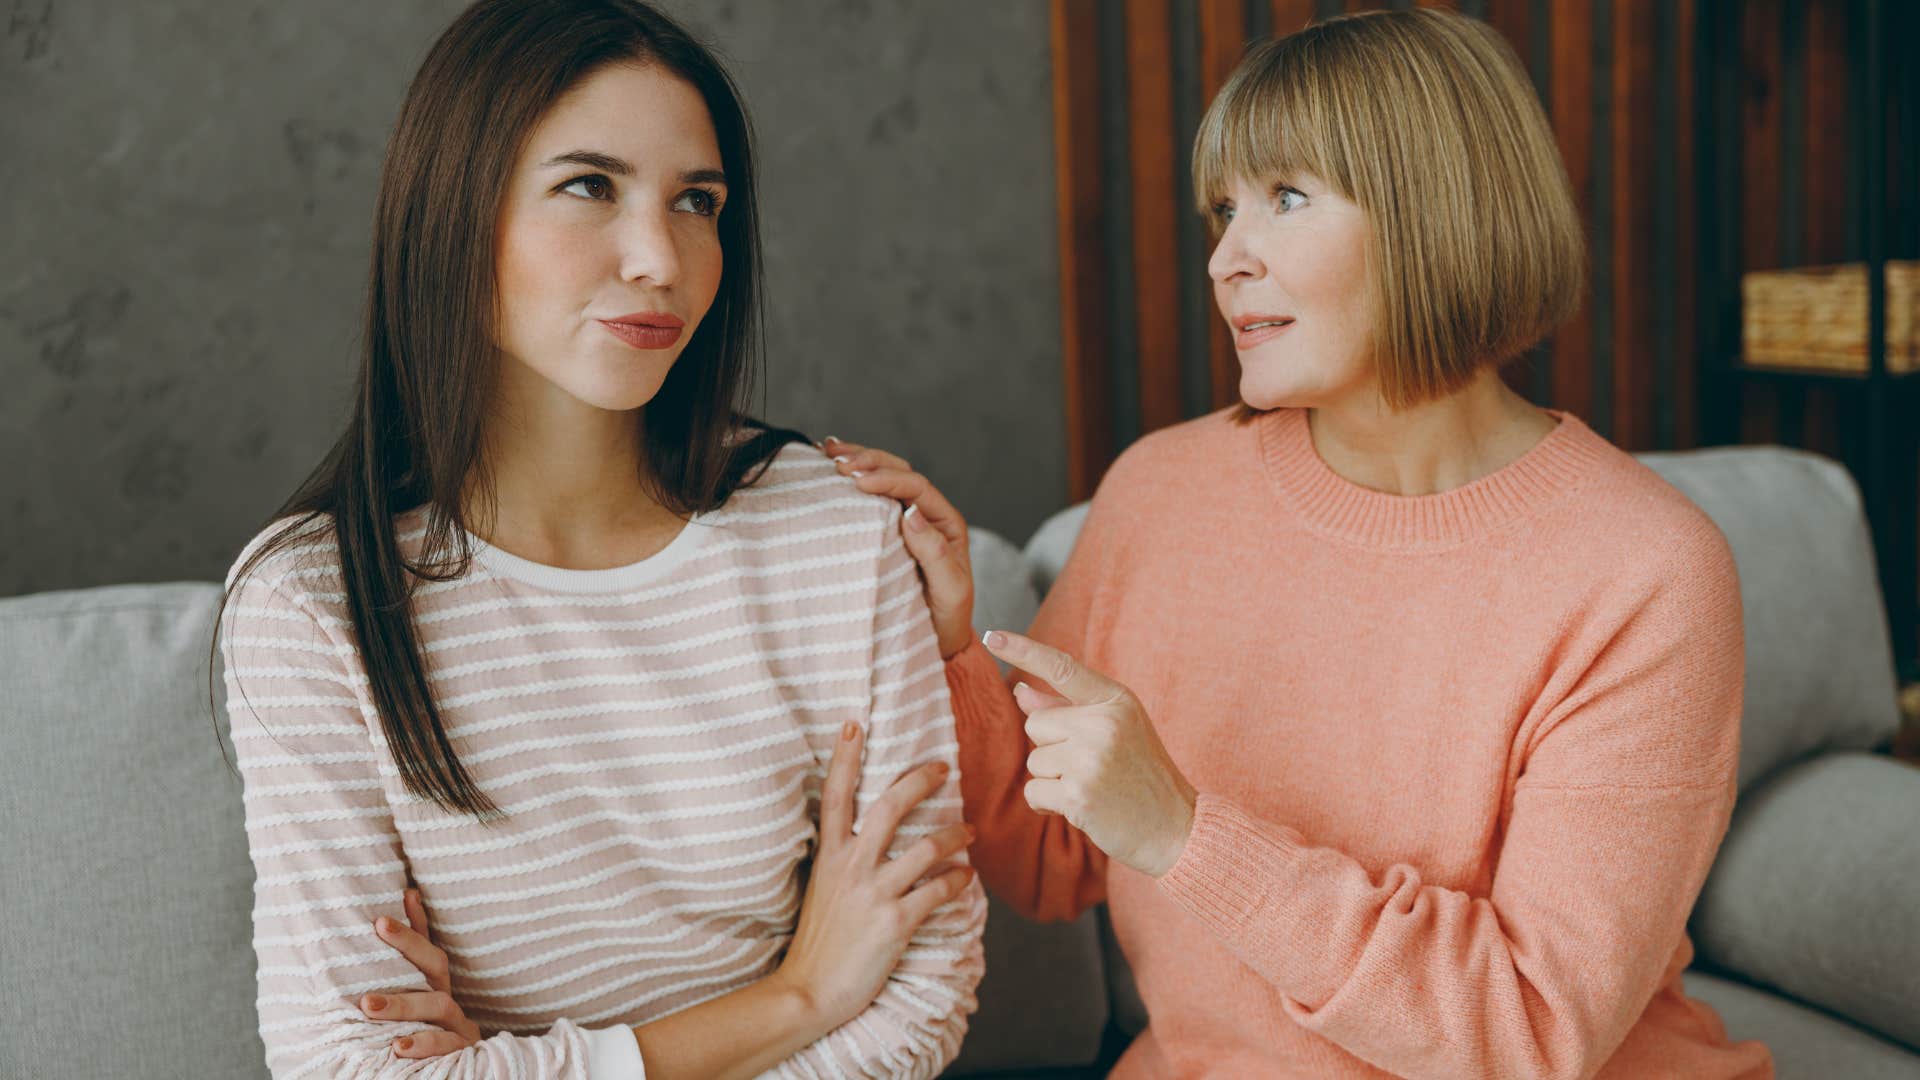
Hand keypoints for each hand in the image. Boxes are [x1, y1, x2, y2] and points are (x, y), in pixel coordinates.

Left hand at [358, 887, 481, 1058]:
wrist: (447, 1076)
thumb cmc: (416, 1039)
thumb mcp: (404, 1006)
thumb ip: (395, 976)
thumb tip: (387, 922)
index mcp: (434, 988)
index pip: (424, 949)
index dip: (409, 931)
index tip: (381, 918)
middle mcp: (448, 1001)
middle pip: (436, 967)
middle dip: (408, 948)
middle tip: (378, 929)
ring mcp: (459, 1025)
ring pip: (440, 1005)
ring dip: (404, 1005)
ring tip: (368, 1006)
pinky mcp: (463, 1050)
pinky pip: (448, 1044)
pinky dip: (425, 1044)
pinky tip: (399, 1047)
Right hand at [773, 719, 976, 1028]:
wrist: (809, 992)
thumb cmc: (817, 943)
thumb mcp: (820, 890)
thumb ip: (840, 861)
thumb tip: (865, 838)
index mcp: (828, 857)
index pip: (835, 795)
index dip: (845, 757)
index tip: (854, 723)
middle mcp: (851, 867)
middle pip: (889, 806)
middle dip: (920, 780)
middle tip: (943, 768)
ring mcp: (874, 894)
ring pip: (928, 847)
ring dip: (958, 836)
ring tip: (971, 833)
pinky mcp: (895, 923)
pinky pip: (939, 890)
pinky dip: (959, 881)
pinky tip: (966, 878)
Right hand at [820, 436, 973, 659]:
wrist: (937, 639)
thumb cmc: (946, 617)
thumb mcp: (950, 589)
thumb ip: (934, 553)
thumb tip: (910, 513)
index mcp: (944, 522)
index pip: (916, 487)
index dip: (887, 478)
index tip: (857, 481)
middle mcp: (926, 514)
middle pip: (899, 472)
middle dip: (869, 461)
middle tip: (838, 463)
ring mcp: (905, 519)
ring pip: (884, 476)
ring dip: (858, 460)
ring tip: (828, 452)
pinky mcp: (885, 529)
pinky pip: (870, 496)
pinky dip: (852, 477)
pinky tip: (829, 467)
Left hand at [981, 630, 1197, 877]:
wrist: (1176, 828)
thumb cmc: (1141, 777)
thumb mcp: (1114, 730)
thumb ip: (1067, 709)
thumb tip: (1020, 690)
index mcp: (1115, 700)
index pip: (1061, 667)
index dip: (1023, 650)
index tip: (993, 635)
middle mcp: (1104, 723)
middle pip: (1035, 724)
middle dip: (1051, 748)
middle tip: (1090, 767)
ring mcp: (1091, 758)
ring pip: (1033, 760)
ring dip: (1052, 779)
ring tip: (1091, 787)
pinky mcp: (1079, 793)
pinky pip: (1034, 791)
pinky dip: (1047, 804)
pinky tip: (1080, 807)